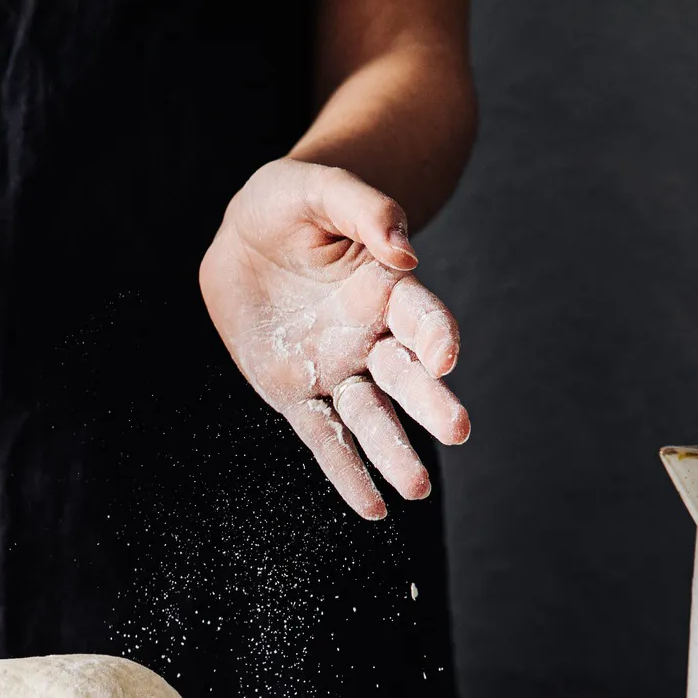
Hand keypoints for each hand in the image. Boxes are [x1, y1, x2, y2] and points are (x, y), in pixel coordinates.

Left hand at [200, 158, 469, 518]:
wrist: (241, 237)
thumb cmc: (286, 203)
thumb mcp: (317, 189)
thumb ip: (363, 210)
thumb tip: (403, 251)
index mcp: (383, 286)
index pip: (420, 316)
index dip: (435, 335)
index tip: (443, 357)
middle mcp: (368, 334)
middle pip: (405, 374)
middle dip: (429, 402)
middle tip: (456, 429)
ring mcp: (335, 368)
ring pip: (369, 416)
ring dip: (393, 450)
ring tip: (415, 488)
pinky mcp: (297, 393)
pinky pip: (324, 437)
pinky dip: (346, 473)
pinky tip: (372, 508)